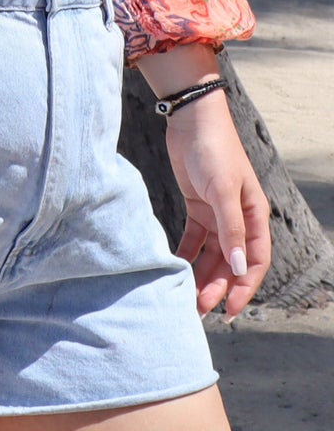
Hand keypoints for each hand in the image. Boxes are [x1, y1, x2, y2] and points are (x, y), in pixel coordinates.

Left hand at [164, 93, 270, 317]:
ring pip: (212, 255)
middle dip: (218, 287)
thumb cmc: (214, 150)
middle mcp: (239, 218)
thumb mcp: (224, 191)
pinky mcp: (197, 206)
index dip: (244, 288)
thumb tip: (239, 268)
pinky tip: (175, 270)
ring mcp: (217, 213)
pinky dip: (186, 255)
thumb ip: (231, 230)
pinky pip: (194, 240)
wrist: (191, 119)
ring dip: (202, 276)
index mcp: (254, 216)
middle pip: (231, 262)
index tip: (229, 310)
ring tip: (186, 298)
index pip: (255, 261)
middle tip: (198, 310)